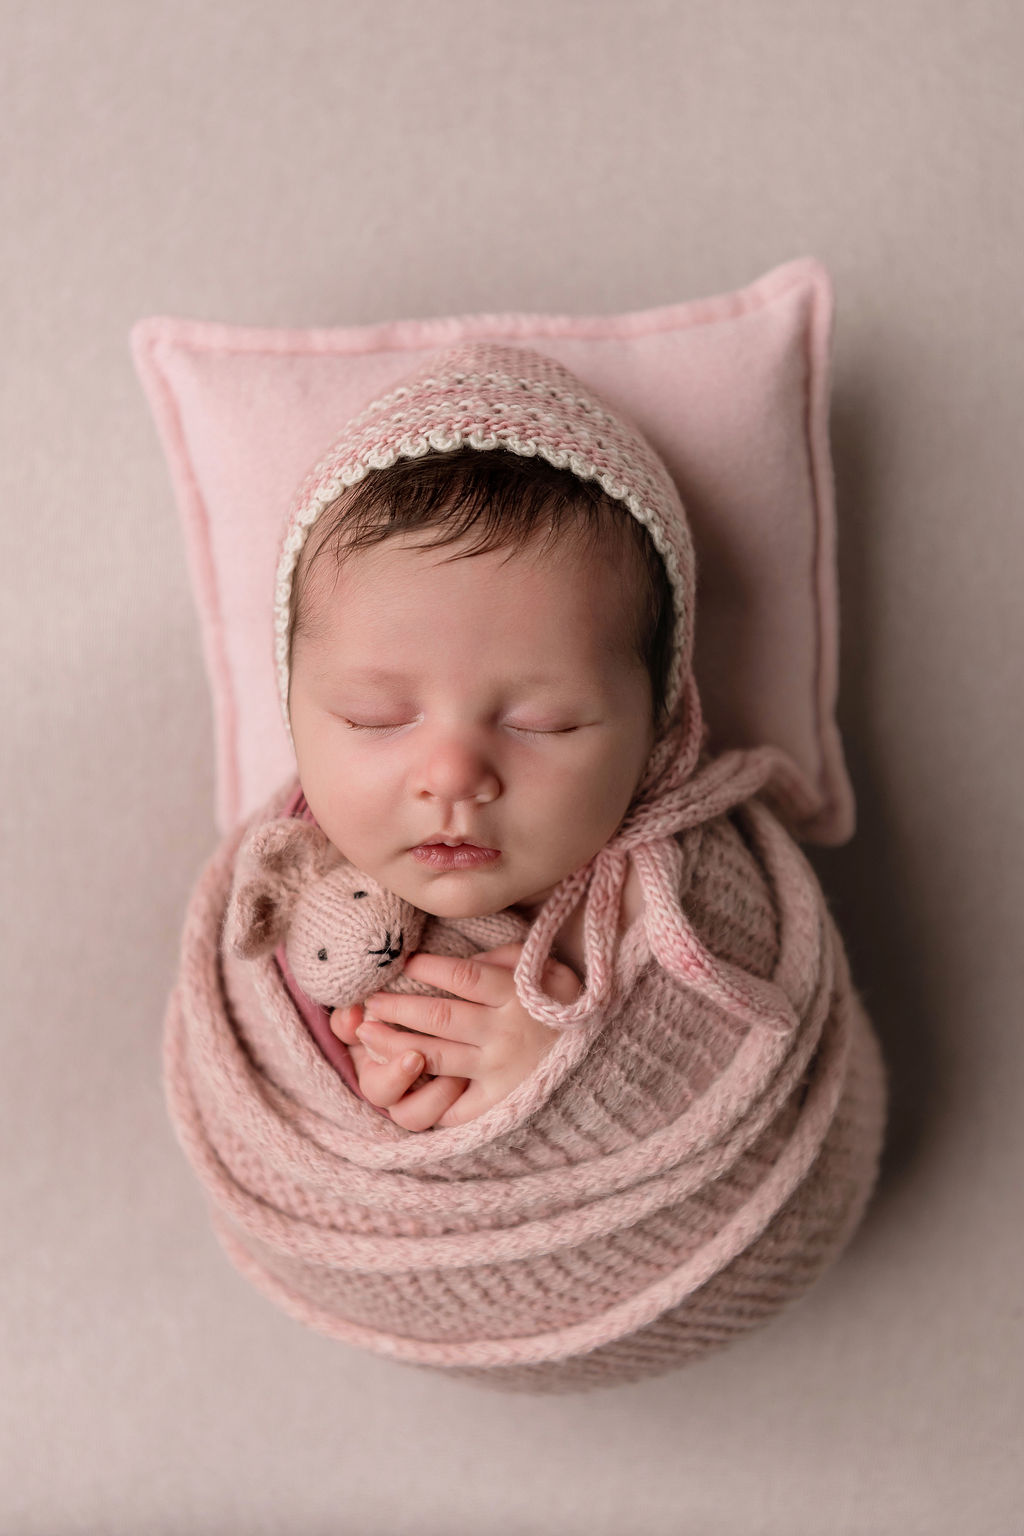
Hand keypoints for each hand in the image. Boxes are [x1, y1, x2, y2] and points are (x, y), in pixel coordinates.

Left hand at [333, 944, 580, 1131]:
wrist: (611, 1064)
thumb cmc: (574, 1012)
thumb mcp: (551, 971)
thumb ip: (510, 958)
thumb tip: (469, 955)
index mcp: (516, 996)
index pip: (461, 976)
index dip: (425, 969)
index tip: (402, 965)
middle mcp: (504, 1033)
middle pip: (438, 1017)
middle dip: (396, 1007)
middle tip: (368, 1002)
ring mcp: (499, 1071)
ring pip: (434, 1056)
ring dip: (394, 1044)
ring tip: (366, 1034)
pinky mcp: (498, 1103)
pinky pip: (454, 1105)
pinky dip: (427, 1096)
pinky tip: (403, 1082)